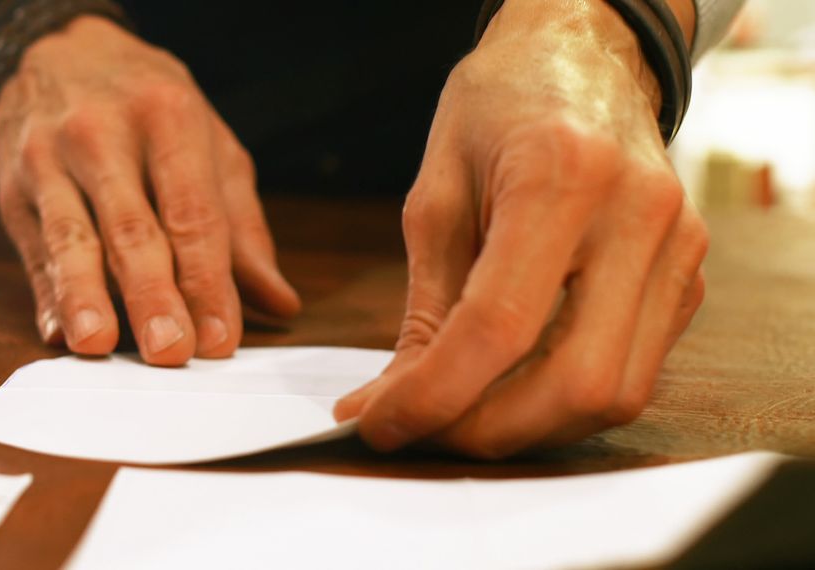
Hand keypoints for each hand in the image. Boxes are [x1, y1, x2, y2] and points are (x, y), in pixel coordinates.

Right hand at [0, 16, 299, 364]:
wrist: (59, 51)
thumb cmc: (148, 106)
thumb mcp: (210, 144)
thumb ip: (241, 227)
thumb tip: (277, 302)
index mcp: (167, 119)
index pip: (192, 213)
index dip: (207, 281)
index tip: (220, 339)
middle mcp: (103, 135)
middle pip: (132, 228)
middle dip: (151, 293)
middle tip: (170, 351)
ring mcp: (48, 159)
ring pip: (69, 236)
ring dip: (84, 295)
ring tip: (98, 343)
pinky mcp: (11, 188)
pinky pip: (32, 247)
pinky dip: (45, 292)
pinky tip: (58, 330)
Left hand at [334, 0, 707, 456]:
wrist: (586, 56)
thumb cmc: (499, 106)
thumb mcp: (437, 195)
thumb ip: (426, 306)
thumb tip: (399, 398)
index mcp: (561, 176)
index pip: (498, 328)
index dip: (432, 395)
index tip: (378, 423)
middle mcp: (636, 217)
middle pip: (573, 383)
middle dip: (484, 430)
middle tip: (418, 429)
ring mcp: (676, 250)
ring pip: (613, 394)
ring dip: (525, 425)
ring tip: (459, 411)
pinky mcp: (686, 276)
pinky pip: (630, 370)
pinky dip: (561, 396)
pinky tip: (511, 381)